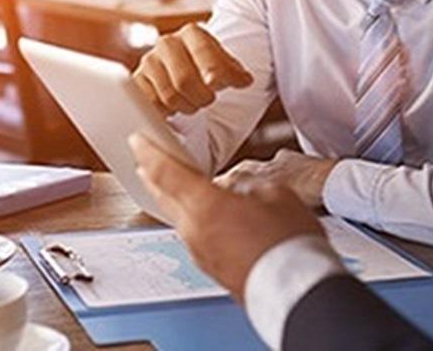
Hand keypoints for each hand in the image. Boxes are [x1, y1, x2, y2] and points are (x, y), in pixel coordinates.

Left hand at [130, 133, 324, 301]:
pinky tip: (212, 219)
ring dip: (178, 201)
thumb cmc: (288, 246)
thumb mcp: (278, 196)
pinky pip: (196, 237)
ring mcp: (200, 253)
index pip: (165, 172)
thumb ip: (251, 186)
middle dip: (154, 177)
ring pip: (179, 219)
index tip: (138, 141)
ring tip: (187, 188)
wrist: (295, 291)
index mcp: (206, 205)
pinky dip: (197, 222)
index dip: (149, 152)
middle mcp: (194, 231)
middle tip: (150, 162)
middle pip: (164, 197)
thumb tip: (241, 191)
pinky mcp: (211, 269)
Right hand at [132, 23, 252, 114]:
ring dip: (187, 106)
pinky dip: (168, 111)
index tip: (219, 85)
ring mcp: (150, 61)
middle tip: (208, 100)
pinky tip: (176, 107)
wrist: (186, 69)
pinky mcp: (137, 81)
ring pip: (169, 96)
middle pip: (184, 80)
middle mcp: (168, 43)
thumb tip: (245, 80)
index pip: (204, 53)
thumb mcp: (226, 66)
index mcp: (192, 33)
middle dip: (201, 96)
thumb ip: (235, 72)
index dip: (215, 72)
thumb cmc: (208, 68)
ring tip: (194, 103)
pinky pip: (152, 104)